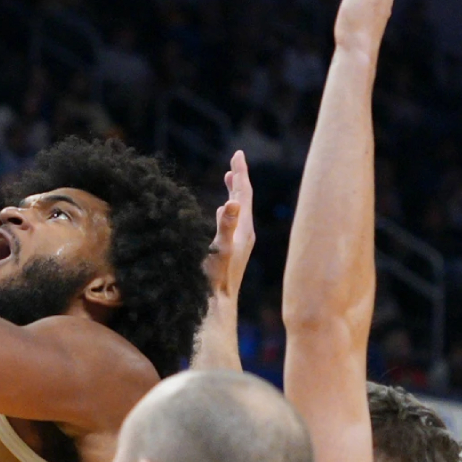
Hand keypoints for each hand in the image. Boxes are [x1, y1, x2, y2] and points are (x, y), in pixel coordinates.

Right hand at [204, 150, 255, 299]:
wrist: (218, 307)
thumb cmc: (216, 279)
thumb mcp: (220, 249)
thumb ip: (226, 226)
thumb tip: (233, 202)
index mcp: (244, 229)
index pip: (244, 194)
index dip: (240, 173)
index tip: (237, 153)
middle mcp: (245, 234)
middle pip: (245, 199)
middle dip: (239, 179)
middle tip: (235, 161)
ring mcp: (239, 243)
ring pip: (239, 211)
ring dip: (234, 193)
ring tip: (230, 180)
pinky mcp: (232, 251)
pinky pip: (233, 223)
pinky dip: (228, 210)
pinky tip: (222, 213)